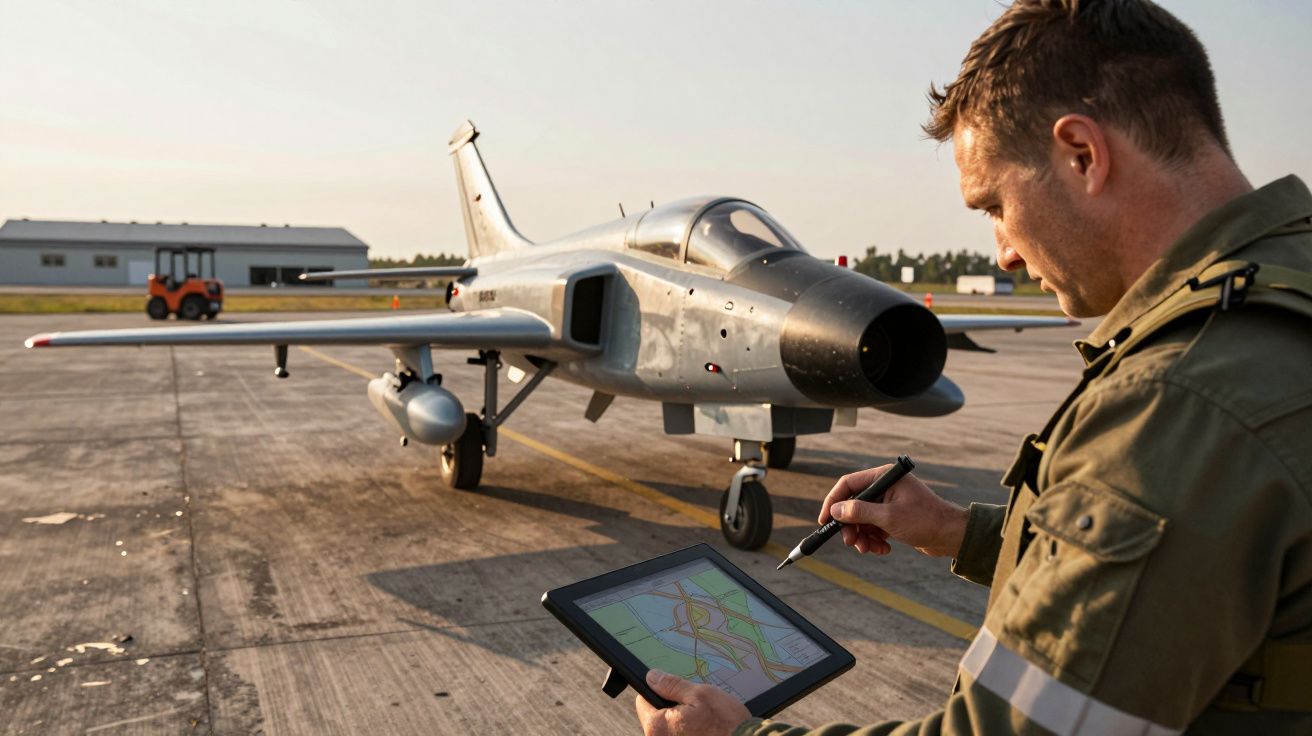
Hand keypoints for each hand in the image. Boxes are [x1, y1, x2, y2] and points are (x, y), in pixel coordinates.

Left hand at [635, 669, 750, 735]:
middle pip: (656, 717)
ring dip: (682, 723)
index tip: (675, 692)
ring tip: (704, 722)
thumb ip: (672, 685)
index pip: (643, 702)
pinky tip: (705, 733)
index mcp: (657, 726)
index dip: (659, 692)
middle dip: (672, 709)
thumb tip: (652, 677)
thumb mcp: (700, 694)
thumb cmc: (725, 725)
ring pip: (669, 730)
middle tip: (695, 708)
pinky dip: (689, 734)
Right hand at [819, 465, 967, 557]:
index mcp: (884, 477)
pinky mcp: (893, 516)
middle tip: (851, 543)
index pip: (849, 484)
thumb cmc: (926, 521)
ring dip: (862, 537)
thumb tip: (835, 510)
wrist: (952, 536)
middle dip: (851, 526)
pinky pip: (873, 527)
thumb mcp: (889, 517)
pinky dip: (874, 540)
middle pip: (853, 504)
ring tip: (870, 549)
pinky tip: (883, 549)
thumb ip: (859, 512)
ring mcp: (889, 502)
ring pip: (862, 519)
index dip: (833, 502)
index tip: (823, 520)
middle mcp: (885, 486)